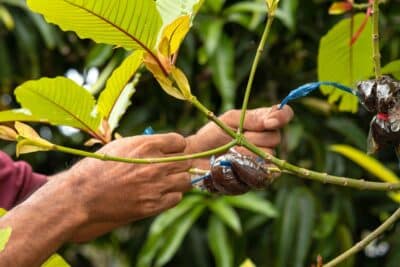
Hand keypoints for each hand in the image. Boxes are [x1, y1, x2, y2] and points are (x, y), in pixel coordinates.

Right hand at [66, 133, 190, 240]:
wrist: (82, 195)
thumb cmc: (99, 167)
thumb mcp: (122, 146)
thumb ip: (146, 144)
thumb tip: (166, 146)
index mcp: (146, 145)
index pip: (180, 142)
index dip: (176, 147)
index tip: (170, 152)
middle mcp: (155, 164)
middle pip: (186, 162)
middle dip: (179, 164)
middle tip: (168, 168)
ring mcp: (155, 186)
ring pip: (185, 180)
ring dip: (178, 180)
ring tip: (164, 182)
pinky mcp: (152, 205)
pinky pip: (176, 198)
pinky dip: (171, 196)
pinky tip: (159, 194)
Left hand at [186, 105, 292, 167]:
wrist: (197, 157)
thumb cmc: (213, 134)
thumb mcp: (230, 120)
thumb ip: (252, 118)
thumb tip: (272, 120)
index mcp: (262, 122)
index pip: (284, 115)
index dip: (282, 117)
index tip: (269, 122)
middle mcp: (268, 142)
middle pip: (274, 139)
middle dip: (252, 139)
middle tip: (234, 140)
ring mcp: (265, 161)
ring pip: (268, 158)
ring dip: (246, 155)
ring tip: (229, 154)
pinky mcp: (257, 179)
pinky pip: (261, 176)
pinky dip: (244, 170)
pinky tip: (232, 166)